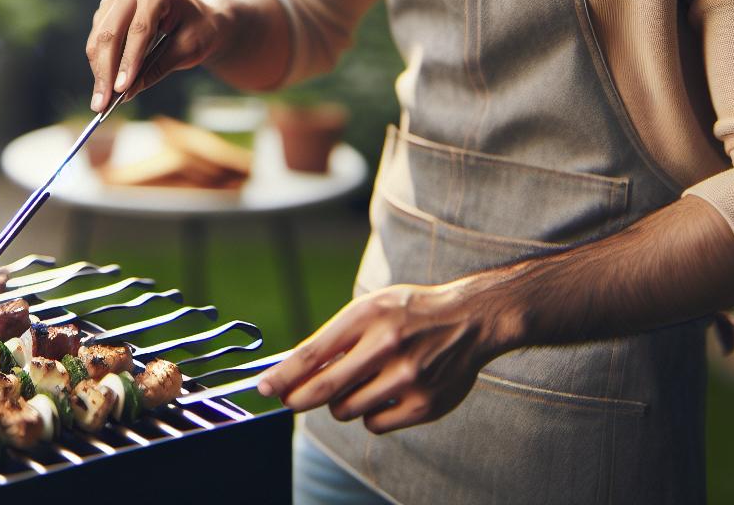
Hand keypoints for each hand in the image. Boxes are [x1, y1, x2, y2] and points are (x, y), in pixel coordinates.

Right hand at [85, 0, 235, 111]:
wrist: (200, 15)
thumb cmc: (200, 29)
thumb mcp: (189, 49)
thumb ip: (159, 68)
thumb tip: (127, 92)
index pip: (139, 29)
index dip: (128, 61)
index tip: (121, 89)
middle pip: (111, 33)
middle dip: (106, 72)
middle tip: (102, 105)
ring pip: (98, 39)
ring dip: (98, 72)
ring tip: (100, 102)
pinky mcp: (106, 12)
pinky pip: (97, 40)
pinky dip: (99, 65)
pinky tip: (104, 87)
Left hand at [256, 276, 525, 433]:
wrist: (470, 319)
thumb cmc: (409, 313)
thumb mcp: (371, 308)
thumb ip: (336, 338)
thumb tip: (292, 372)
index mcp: (368, 316)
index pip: (312, 354)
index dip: (282, 376)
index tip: (263, 388)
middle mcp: (387, 346)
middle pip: (324, 389)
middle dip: (297, 399)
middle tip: (289, 401)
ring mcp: (407, 378)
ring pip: (347, 409)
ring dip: (342, 403)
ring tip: (359, 384)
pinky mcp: (424, 405)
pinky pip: (374, 424)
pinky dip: (370, 414)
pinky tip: (384, 395)